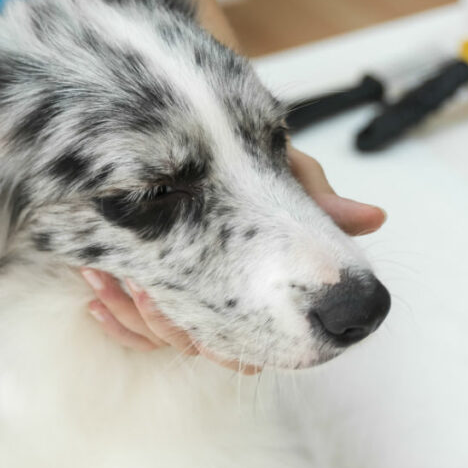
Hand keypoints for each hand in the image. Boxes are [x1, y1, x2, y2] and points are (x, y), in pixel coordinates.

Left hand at [83, 147, 386, 371]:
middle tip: (144, 294)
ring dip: (136, 315)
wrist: (163, 118)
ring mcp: (177, 297)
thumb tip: (372, 219)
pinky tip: (94, 289)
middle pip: (199, 350)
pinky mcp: (134, 289)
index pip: (251, 342)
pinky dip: (111, 314)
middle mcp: (220, 300)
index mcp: (256, 281)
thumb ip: (310, 196)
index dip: (236, 346)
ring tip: (111, 279)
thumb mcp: (272, 166)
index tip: (211, 327)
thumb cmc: (228, 145)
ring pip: (159, 340)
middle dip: (174, 329)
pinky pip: (123, 329)